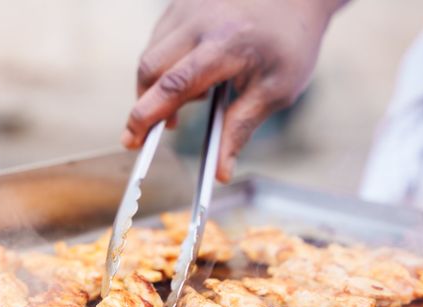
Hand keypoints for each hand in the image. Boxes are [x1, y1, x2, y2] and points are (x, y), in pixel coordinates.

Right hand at [122, 0, 344, 181]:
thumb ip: (240, 129)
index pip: (174, 84)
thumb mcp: (276, 91)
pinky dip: (164, 68)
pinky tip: (190, 77)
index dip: (147, 115)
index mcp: (226, 45)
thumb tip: (220, 173)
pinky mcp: (181, 4)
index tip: (133, 140)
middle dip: (145, 105)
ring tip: (190, 101)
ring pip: (150, 56)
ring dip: (156, 87)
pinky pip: (159, 42)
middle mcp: (201, 21)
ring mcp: (188, 8)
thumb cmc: (289, 44)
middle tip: (152, 133)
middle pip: (150, 69)